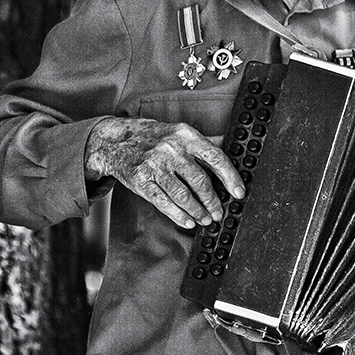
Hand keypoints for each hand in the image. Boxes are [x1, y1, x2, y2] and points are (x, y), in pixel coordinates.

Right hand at [85, 117, 243, 228]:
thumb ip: (204, 143)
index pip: (215, 158)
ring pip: (182, 194)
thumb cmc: (154, 137)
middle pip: (199, 180)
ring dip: (198, 211)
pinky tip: (188, 221)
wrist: (116, 140)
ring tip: (206, 219)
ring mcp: (155, 165)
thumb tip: (234, 150)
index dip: (230, 177)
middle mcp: (171, 149)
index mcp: (186, 136)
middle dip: (213, 201)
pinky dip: (178, 214)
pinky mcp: (141, 180)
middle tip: (219, 212)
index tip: (239, 192)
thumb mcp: (179, 132)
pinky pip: (163, 201)